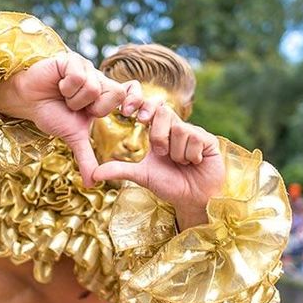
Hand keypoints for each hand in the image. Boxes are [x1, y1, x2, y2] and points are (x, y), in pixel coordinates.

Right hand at [0, 52, 145, 186]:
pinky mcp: (72, 58)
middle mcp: (99, 79)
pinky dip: (65, 86)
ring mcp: (87, 67)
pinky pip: (78, 76)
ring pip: (93, 87)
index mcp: (105, 95)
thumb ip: (86, 157)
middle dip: (93, 107)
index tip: (128, 113)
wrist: (28, 101)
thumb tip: (92, 184)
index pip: (128, 94)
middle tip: (77, 108)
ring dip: (74, 99)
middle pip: (115, 92)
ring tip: (64, 96)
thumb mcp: (72, 137)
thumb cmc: (52, 114)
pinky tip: (58, 85)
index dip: (133, 101)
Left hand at [92, 103, 224, 228]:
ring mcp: (193, 132)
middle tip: (162, 153)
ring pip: (179, 129)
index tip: (126, 110)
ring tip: (182, 163)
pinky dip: (191, 156)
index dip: (140, 103)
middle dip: (158, 135)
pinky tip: (195, 163)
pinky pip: (195, 138)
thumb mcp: (142, 176)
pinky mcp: (208, 140)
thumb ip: (119, 170)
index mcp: (160, 131)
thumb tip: (93, 175)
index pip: (149, 108)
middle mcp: (176, 127)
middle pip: (163, 112)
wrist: (193, 199)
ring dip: (176, 152)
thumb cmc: (170, 185)